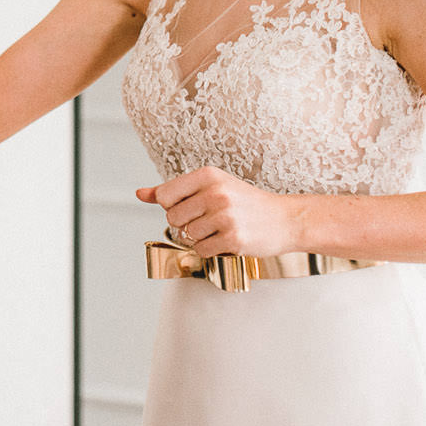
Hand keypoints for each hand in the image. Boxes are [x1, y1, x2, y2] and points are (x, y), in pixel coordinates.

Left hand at [138, 166, 301, 257]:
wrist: (285, 219)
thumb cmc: (245, 202)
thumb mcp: (211, 186)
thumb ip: (173, 190)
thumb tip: (140, 194)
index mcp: (208, 175)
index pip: (165, 196)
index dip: (173, 206)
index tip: (192, 206)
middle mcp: (216, 193)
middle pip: (173, 218)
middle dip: (187, 224)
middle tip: (210, 219)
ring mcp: (225, 216)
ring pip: (187, 236)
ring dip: (201, 237)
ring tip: (221, 228)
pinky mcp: (233, 238)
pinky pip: (202, 250)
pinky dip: (211, 249)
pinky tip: (228, 239)